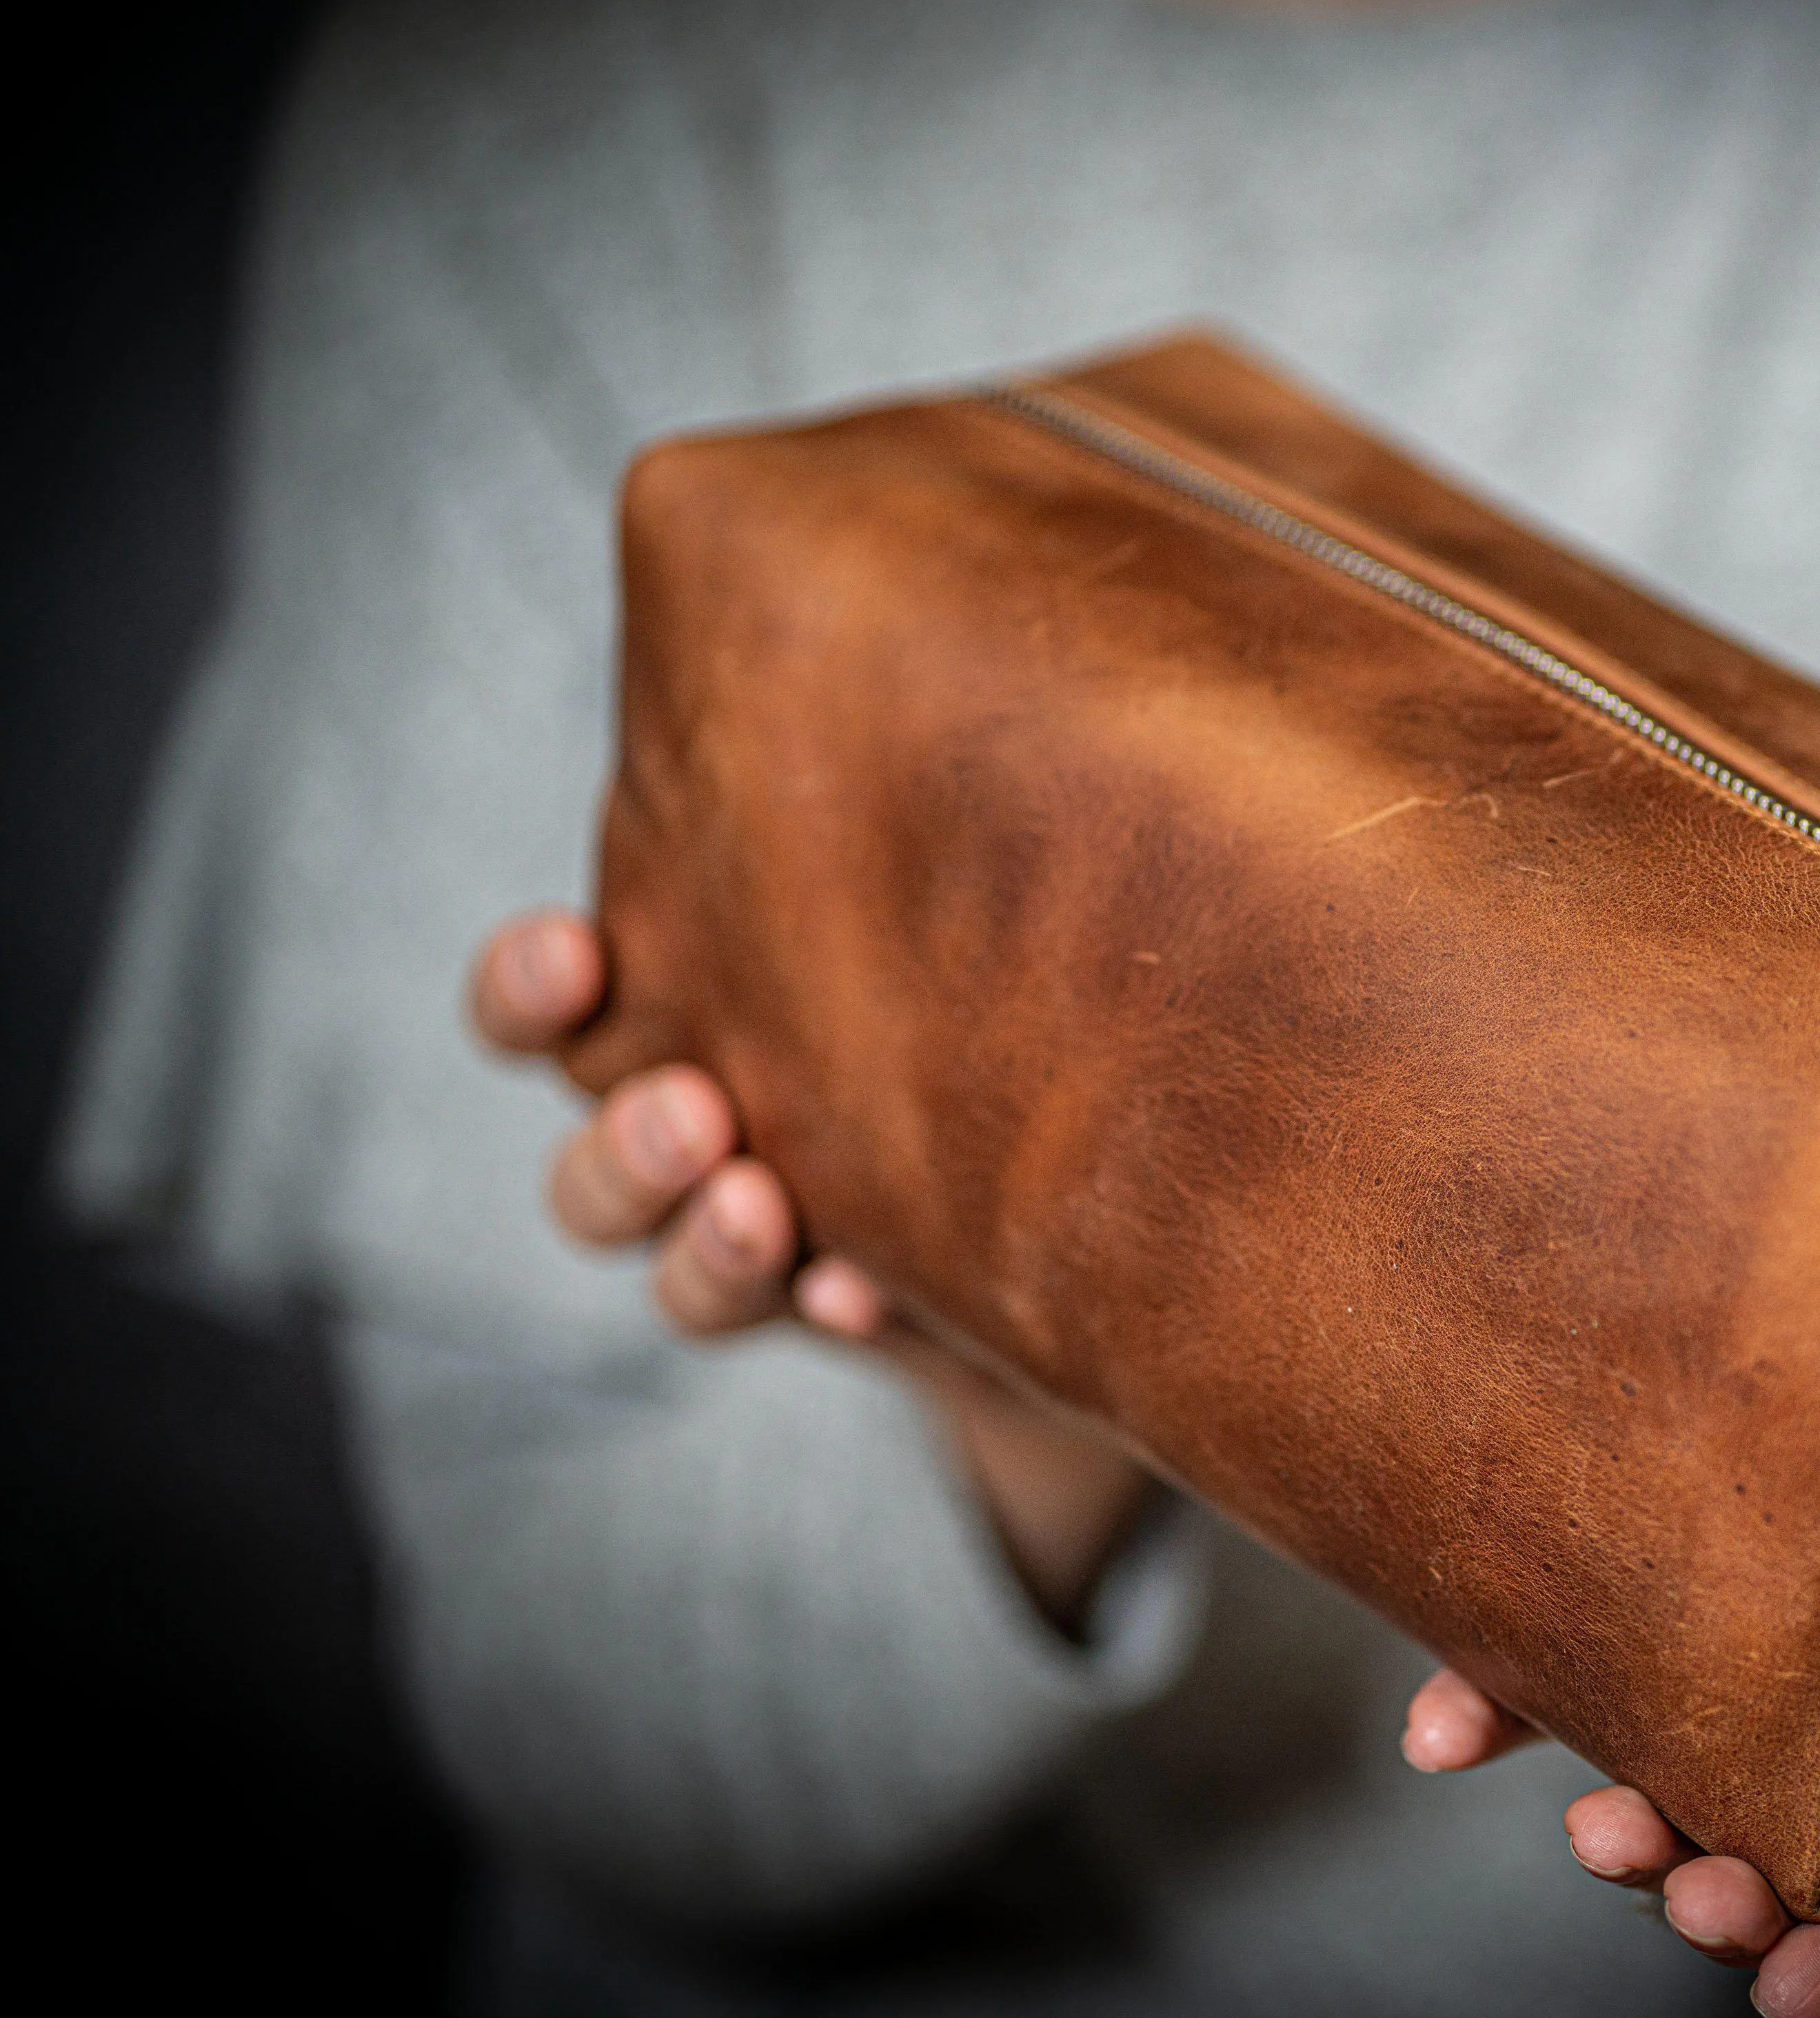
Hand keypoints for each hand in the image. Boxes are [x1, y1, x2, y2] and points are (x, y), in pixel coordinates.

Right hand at [470, 908, 1151, 1628]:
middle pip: (595, 1178)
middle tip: (692, 1112)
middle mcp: (708, 1134)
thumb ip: (868, 842)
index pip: (545, 1009)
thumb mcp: (920, 879)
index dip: (528, 990)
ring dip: (708, 1246)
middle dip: (627, 1152)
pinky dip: (835, 1304)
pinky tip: (861, 1291)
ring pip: (680, 1271)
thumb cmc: (987, 946)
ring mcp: (777, 1234)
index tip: (574, 956)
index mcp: (684, 1007)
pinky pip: (818, 1321)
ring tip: (759, 1207)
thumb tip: (872, 696)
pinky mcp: (860, 1299)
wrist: (1093, 1143)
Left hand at [1397, 1614, 1819, 2017]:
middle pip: (1805, 1803)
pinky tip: (1449, 1714)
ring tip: (1579, 1797)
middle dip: (1728, 1860)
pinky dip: (1519, 1667)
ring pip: (1697, 1705)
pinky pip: (1601, 1589)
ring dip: (1625, 1767)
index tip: (1788, 1988)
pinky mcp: (1704, 1483)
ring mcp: (1796, 1572)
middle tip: (1664, 1868)